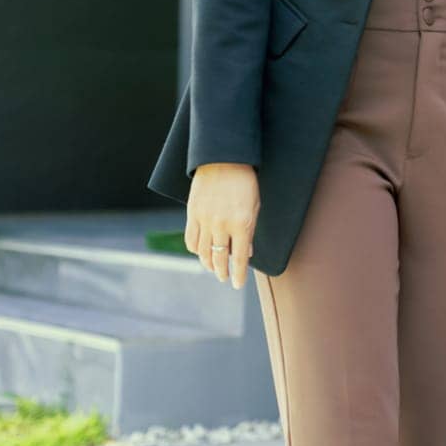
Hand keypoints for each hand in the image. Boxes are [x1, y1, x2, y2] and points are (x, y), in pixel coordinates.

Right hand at [185, 163, 259, 289]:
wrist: (223, 160)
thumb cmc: (245, 182)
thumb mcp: (255, 206)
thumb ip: (250, 231)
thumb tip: (247, 253)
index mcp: (242, 223)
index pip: (240, 257)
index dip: (239, 274)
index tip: (238, 285)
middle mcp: (222, 225)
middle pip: (219, 258)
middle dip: (222, 271)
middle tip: (225, 277)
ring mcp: (205, 220)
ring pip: (203, 252)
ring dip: (208, 264)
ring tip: (213, 268)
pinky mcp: (192, 214)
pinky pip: (191, 239)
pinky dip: (195, 250)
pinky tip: (200, 252)